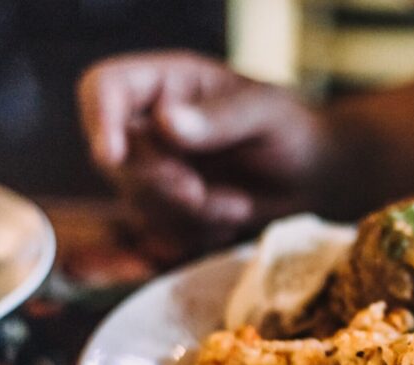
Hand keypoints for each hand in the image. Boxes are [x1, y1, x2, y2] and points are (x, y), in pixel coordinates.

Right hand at [77, 51, 321, 261]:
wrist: (313, 179)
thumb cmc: (293, 131)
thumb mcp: (266, 115)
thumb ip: (221, 118)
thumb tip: (168, 122)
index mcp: (166, 83)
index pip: (104, 88)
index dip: (100, 120)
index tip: (114, 156)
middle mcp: (150, 122)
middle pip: (115, 157)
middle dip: (159, 183)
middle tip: (200, 193)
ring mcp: (154, 166)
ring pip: (137, 199)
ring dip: (187, 213)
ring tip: (238, 203)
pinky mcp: (165, 206)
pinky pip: (159, 229)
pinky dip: (195, 231)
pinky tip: (231, 216)